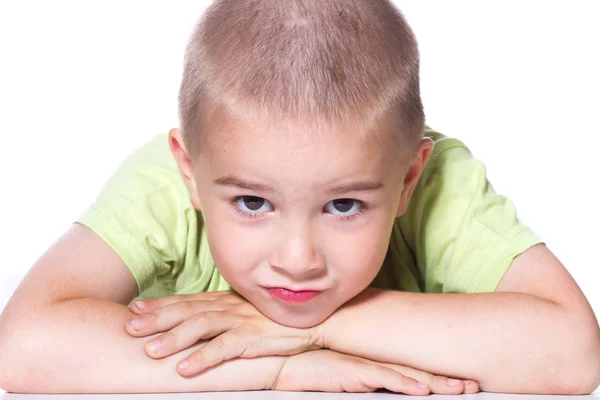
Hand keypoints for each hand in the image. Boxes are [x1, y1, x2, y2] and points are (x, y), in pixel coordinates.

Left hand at [124, 291, 322, 375]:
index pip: (188, 300)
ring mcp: (241, 321)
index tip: (136, 307)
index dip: (161, 304)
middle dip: (156, 318)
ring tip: (150, 350)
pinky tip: (184, 368)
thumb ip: (227, 313)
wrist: (316, 319)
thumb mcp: (249, 311)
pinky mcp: (254, 338)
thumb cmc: (280, 318)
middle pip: (187, 310)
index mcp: (226, 300)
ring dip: (173, 338)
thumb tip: (205, 319)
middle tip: (129, 325)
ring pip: (200, 327)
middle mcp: (229, 307)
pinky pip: (224, 348)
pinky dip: (202, 358)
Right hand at [273, 349, 479, 394]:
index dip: (437, 375)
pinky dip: (403, 383)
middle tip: (472, 385)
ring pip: (405, 373)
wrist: (279, 359)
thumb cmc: (307, 369)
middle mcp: (372, 361)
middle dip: (445, 379)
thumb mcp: (341, 378)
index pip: (410, 368)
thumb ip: (362, 380)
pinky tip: (422, 389)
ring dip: (434, 382)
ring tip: (460, 389)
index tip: (462, 381)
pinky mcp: (349, 370)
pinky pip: (380, 378)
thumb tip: (381, 388)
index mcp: (372, 362)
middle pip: (415, 370)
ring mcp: (362, 364)